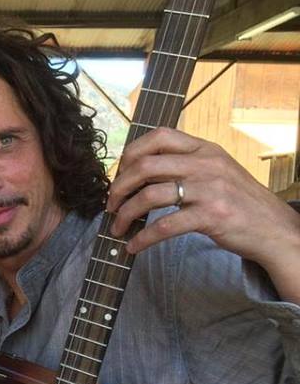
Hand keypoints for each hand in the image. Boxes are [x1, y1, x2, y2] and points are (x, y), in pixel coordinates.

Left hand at [107, 128, 299, 284]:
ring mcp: (209, 189)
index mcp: (205, 149)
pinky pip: (164, 226)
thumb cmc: (239, 202)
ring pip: (149, 196)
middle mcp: (206, 164)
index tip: (119, 174)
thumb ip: (186, 165)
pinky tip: (133, 247)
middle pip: (145, 166)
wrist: (273, 229)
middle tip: (110, 204)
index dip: (131, 153)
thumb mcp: (217, 170)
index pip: (159, 136)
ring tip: (117, 228)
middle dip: (118, 187)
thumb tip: (140, 170)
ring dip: (125, 214)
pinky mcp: (210, 216)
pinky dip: (142, 238)